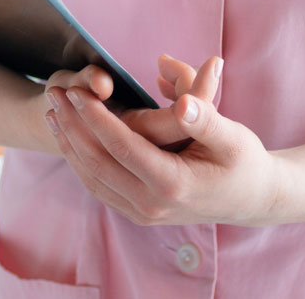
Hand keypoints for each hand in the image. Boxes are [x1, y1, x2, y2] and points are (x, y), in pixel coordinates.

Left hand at [45, 59, 283, 226]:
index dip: (94, 118)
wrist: (251, 199)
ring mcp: (142, 212)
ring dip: (69, 143)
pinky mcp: (138, 211)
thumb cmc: (243, 160)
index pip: (120, 147)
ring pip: (92, 177)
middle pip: (97, 163)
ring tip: (53, 110)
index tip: (76, 91)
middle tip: (54, 93)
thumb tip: (183, 103)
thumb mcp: (231, 135)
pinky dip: (80, 160)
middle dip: (71, 126)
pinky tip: (71, 137)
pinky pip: (99, 186)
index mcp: (171, 184)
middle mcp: (151, 204)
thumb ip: (205, 117)